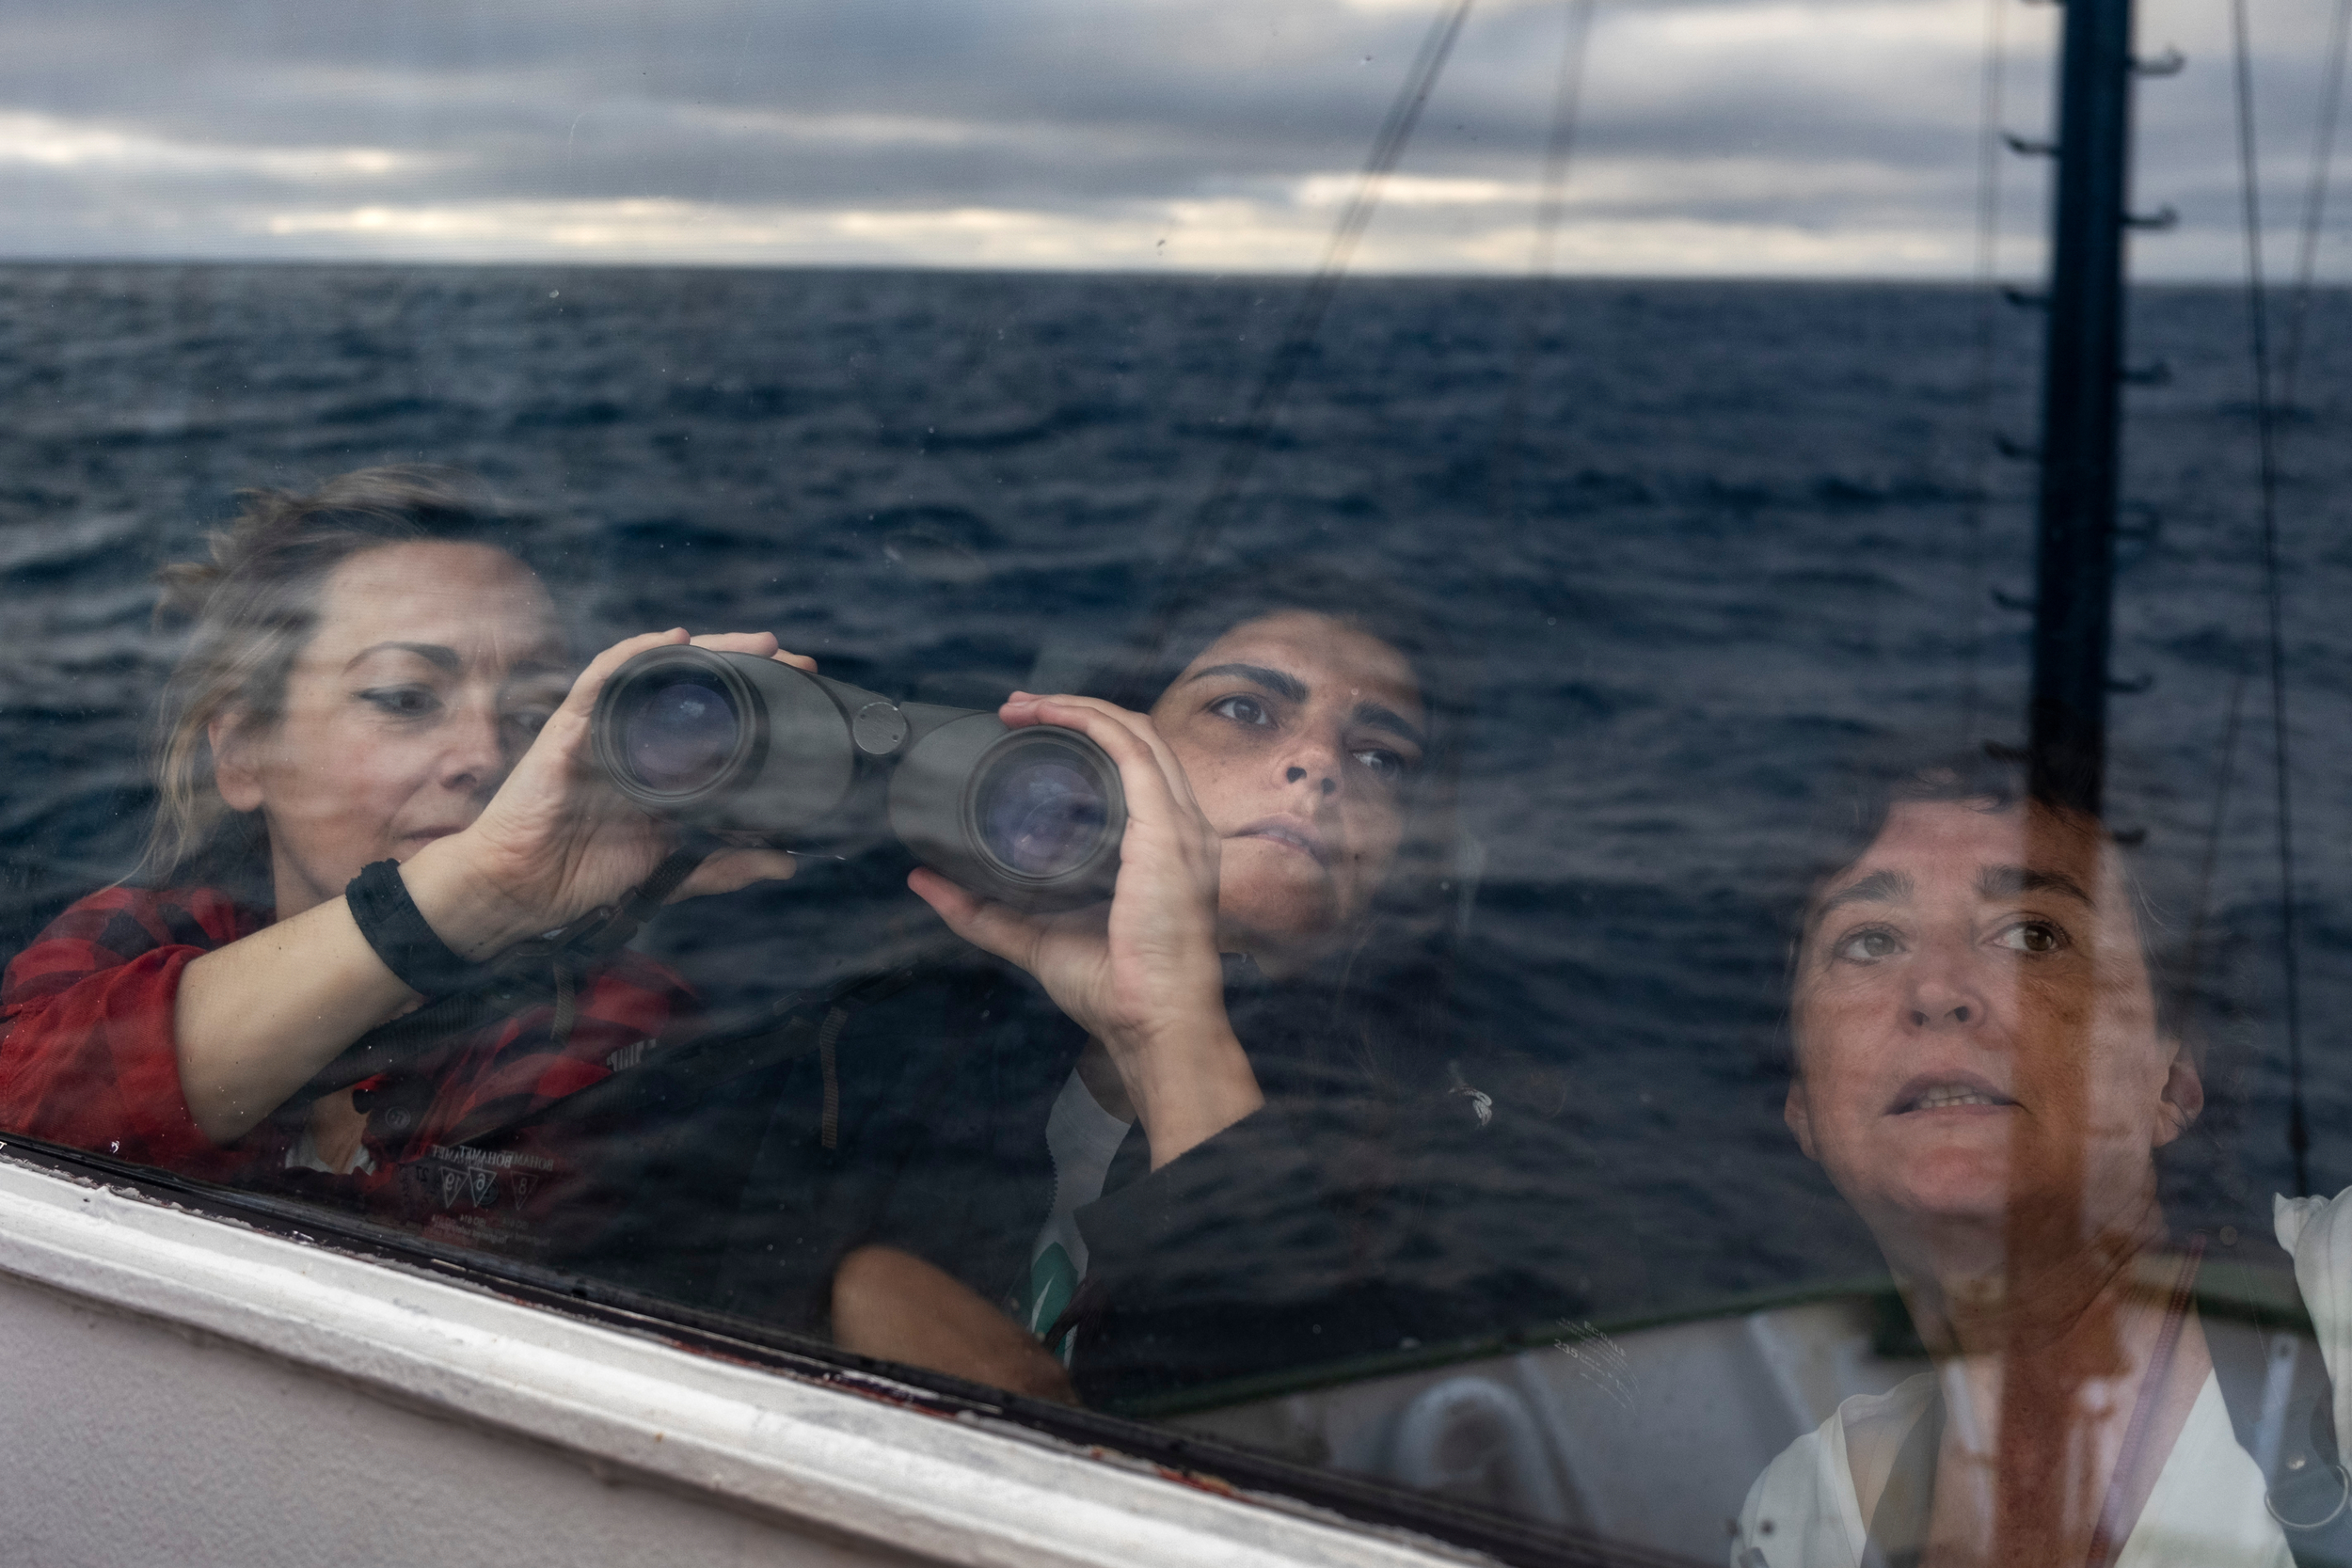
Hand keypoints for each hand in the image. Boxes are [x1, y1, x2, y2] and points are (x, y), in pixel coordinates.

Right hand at [403, 629, 812, 958]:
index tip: (805, 691)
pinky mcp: (570, 729)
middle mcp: (636, 737)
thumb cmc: (585, 874)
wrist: (523, 890)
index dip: (759, 699)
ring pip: (658, 671)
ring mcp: (604, 729)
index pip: (715, 716)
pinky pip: (601, 679)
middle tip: (794, 659)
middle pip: (695, 685)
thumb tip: (786, 864)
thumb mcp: (673, 868)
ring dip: (708, 651)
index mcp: (662, 764)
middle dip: (746, 665)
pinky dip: (634, 655)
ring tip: (755, 644)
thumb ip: (726, 865)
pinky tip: (671, 643)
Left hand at [909, 693, 1262, 1166]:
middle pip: (1135, 738)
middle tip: (1014, 709)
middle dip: (1074, 711)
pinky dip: (1091, 722)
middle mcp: (1180, 826)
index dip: (1085, 736)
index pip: (1134, 766)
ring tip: (1023, 706)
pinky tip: (1053, 715)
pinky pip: (1132, 751)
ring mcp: (1179, 824)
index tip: (1026, 730)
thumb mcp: (1033, 936)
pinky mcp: (1167, 828)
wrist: (1153, 1022)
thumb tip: (922, 879)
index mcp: (1162, 845)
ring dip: (1077, 707)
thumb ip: (981, 910)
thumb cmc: (1114, 988)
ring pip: (1135, 732)